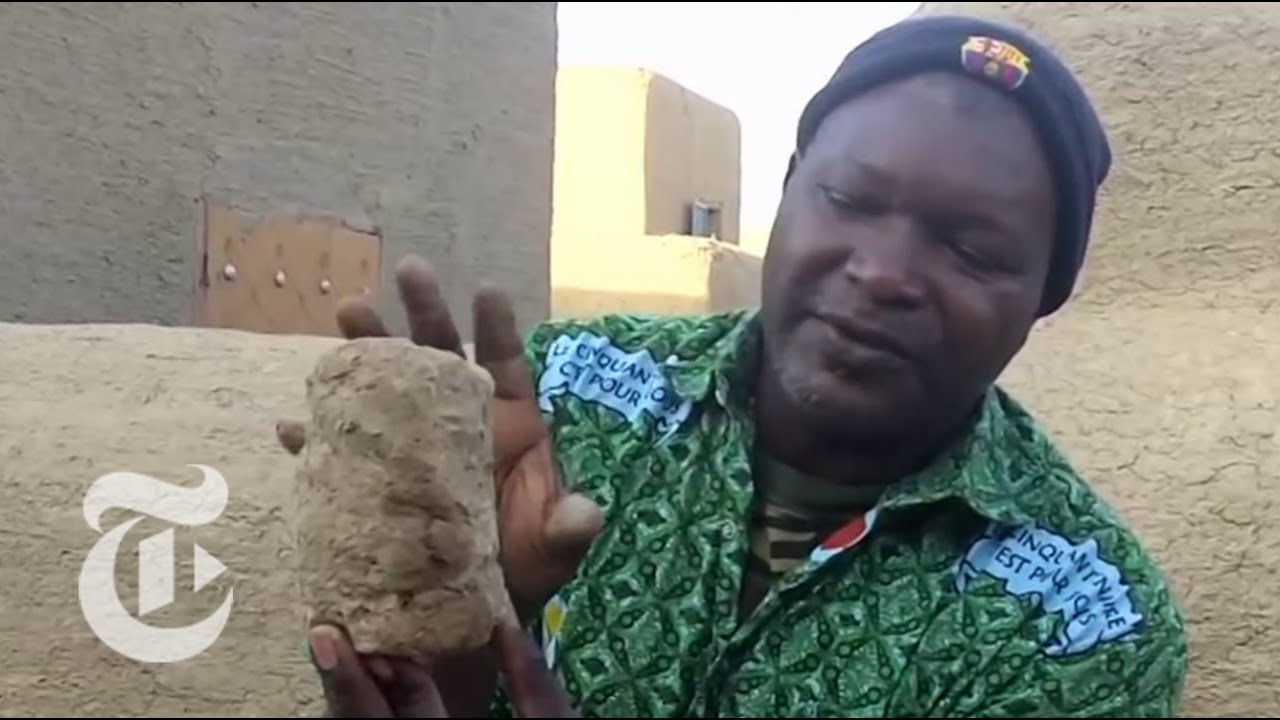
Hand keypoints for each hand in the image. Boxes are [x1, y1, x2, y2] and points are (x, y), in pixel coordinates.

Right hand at [278, 255, 604, 713]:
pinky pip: (340, 454)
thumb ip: (570, 528)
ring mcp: (415, 447)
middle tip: (408, 270)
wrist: (477, 607)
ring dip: (366, 351)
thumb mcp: (554, 548)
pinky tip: (291, 425)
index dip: (496, 327)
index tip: (486, 289)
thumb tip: (585, 516)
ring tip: (347, 314)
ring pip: (387, 386)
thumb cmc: (526, 566)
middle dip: (424, 311)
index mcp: (509, 423)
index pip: (504, 363)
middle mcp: (460, 423)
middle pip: (440, 355)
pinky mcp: (377, 484)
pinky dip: (316, 440)